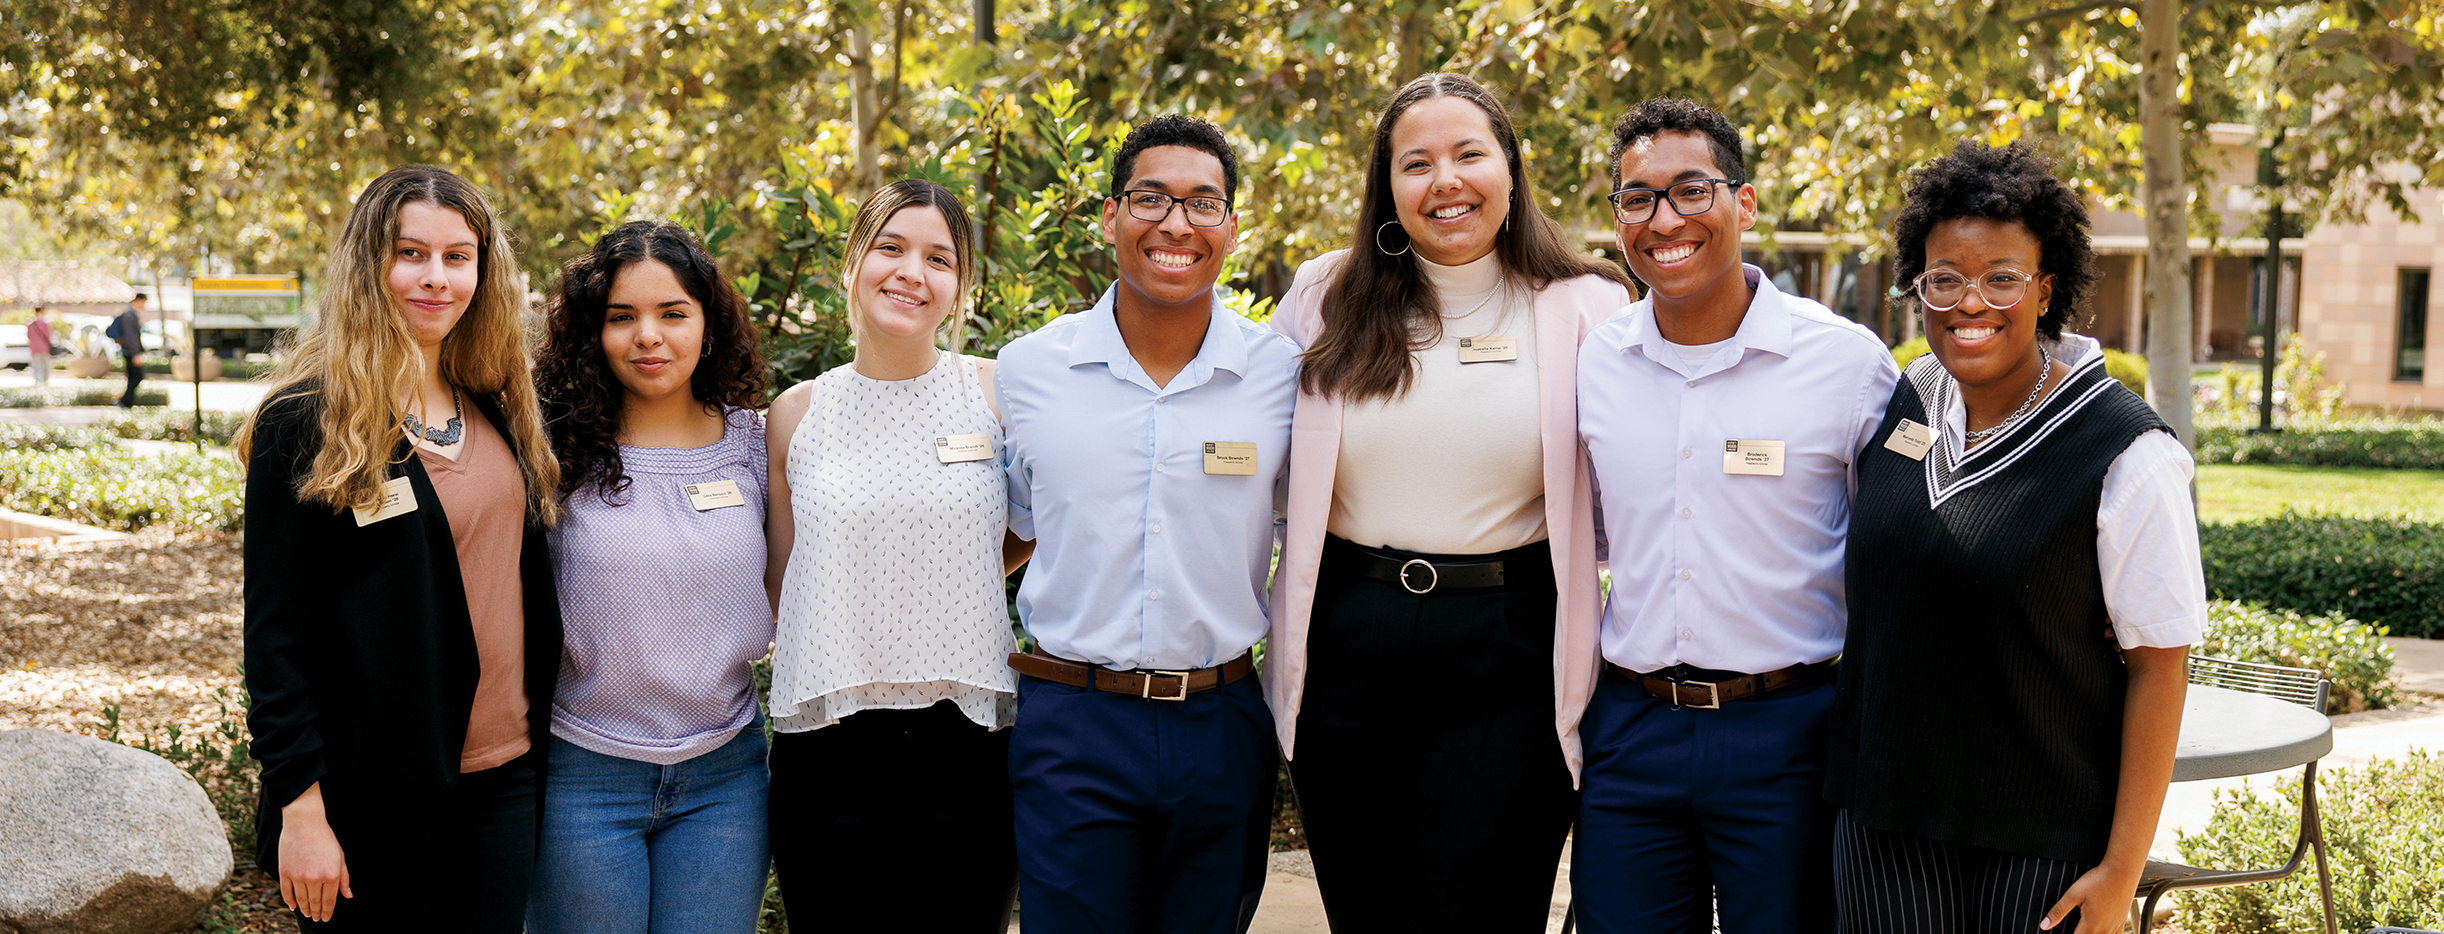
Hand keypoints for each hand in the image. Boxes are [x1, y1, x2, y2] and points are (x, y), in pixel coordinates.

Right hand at [277, 783, 351, 921]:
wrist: (304, 823)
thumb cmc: (325, 838)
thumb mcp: (340, 857)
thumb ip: (344, 878)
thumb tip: (348, 896)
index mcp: (331, 875)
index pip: (330, 901)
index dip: (328, 912)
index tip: (326, 918)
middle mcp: (315, 879)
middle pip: (315, 902)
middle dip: (317, 913)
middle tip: (317, 918)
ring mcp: (298, 876)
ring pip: (301, 900)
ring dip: (305, 909)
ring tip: (307, 914)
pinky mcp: (285, 872)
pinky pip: (286, 892)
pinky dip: (290, 901)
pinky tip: (293, 906)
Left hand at [2040, 859, 2139, 933]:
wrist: (2122, 871)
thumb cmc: (2098, 880)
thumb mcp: (2073, 894)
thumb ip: (2058, 911)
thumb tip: (2044, 925)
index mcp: (2091, 925)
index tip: (2060, 932)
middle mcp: (2105, 929)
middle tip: (2074, 929)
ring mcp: (2116, 925)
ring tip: (2084, 930)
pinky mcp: (2122, 920)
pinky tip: (2102, 930)